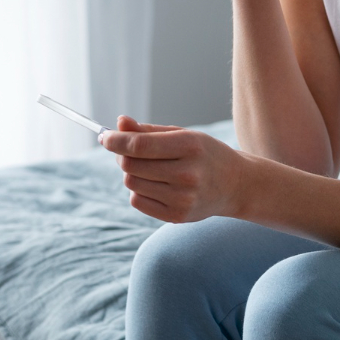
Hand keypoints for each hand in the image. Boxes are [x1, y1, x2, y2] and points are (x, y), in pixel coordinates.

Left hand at [99, 116, 248, 222]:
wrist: (236, 185)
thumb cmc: (205, 154)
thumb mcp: (182, 135)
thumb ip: (148, 131)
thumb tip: (118, 123)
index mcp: (190, 146)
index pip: (139, 145)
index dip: (116, 141)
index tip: (104, 137)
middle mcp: (187, 174)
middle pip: (131, 165)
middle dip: (122, 155)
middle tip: (127, 150)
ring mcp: (182, 198)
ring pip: (131, 183)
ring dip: (132, 173)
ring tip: (149, 168)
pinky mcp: (176, 216)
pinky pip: (137, 201)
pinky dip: (139, 190)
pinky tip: (156, 185)